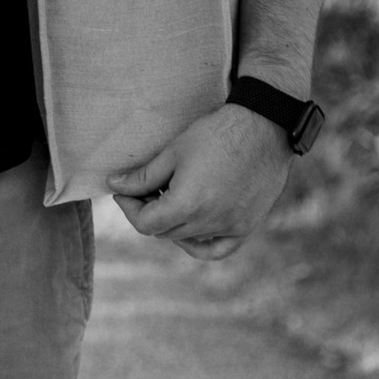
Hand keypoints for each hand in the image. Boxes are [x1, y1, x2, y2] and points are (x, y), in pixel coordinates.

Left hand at [110, 102, 290, 261]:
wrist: (264, 128)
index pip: (145, 224)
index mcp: (186, 204)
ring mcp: (229, 226)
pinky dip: (200, 245)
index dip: (129, 208)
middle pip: (164, 232)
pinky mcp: (246, 226)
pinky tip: (192, 231)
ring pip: (187, 239)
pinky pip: (218, 249)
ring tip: (172, 198)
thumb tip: (114, 185)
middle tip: (147, 189)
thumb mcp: (173, 152)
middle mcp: (208, 222)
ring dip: (173, 224)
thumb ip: (142, 176)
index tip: (125, 192)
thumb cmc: (216, 135)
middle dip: (149, 213)